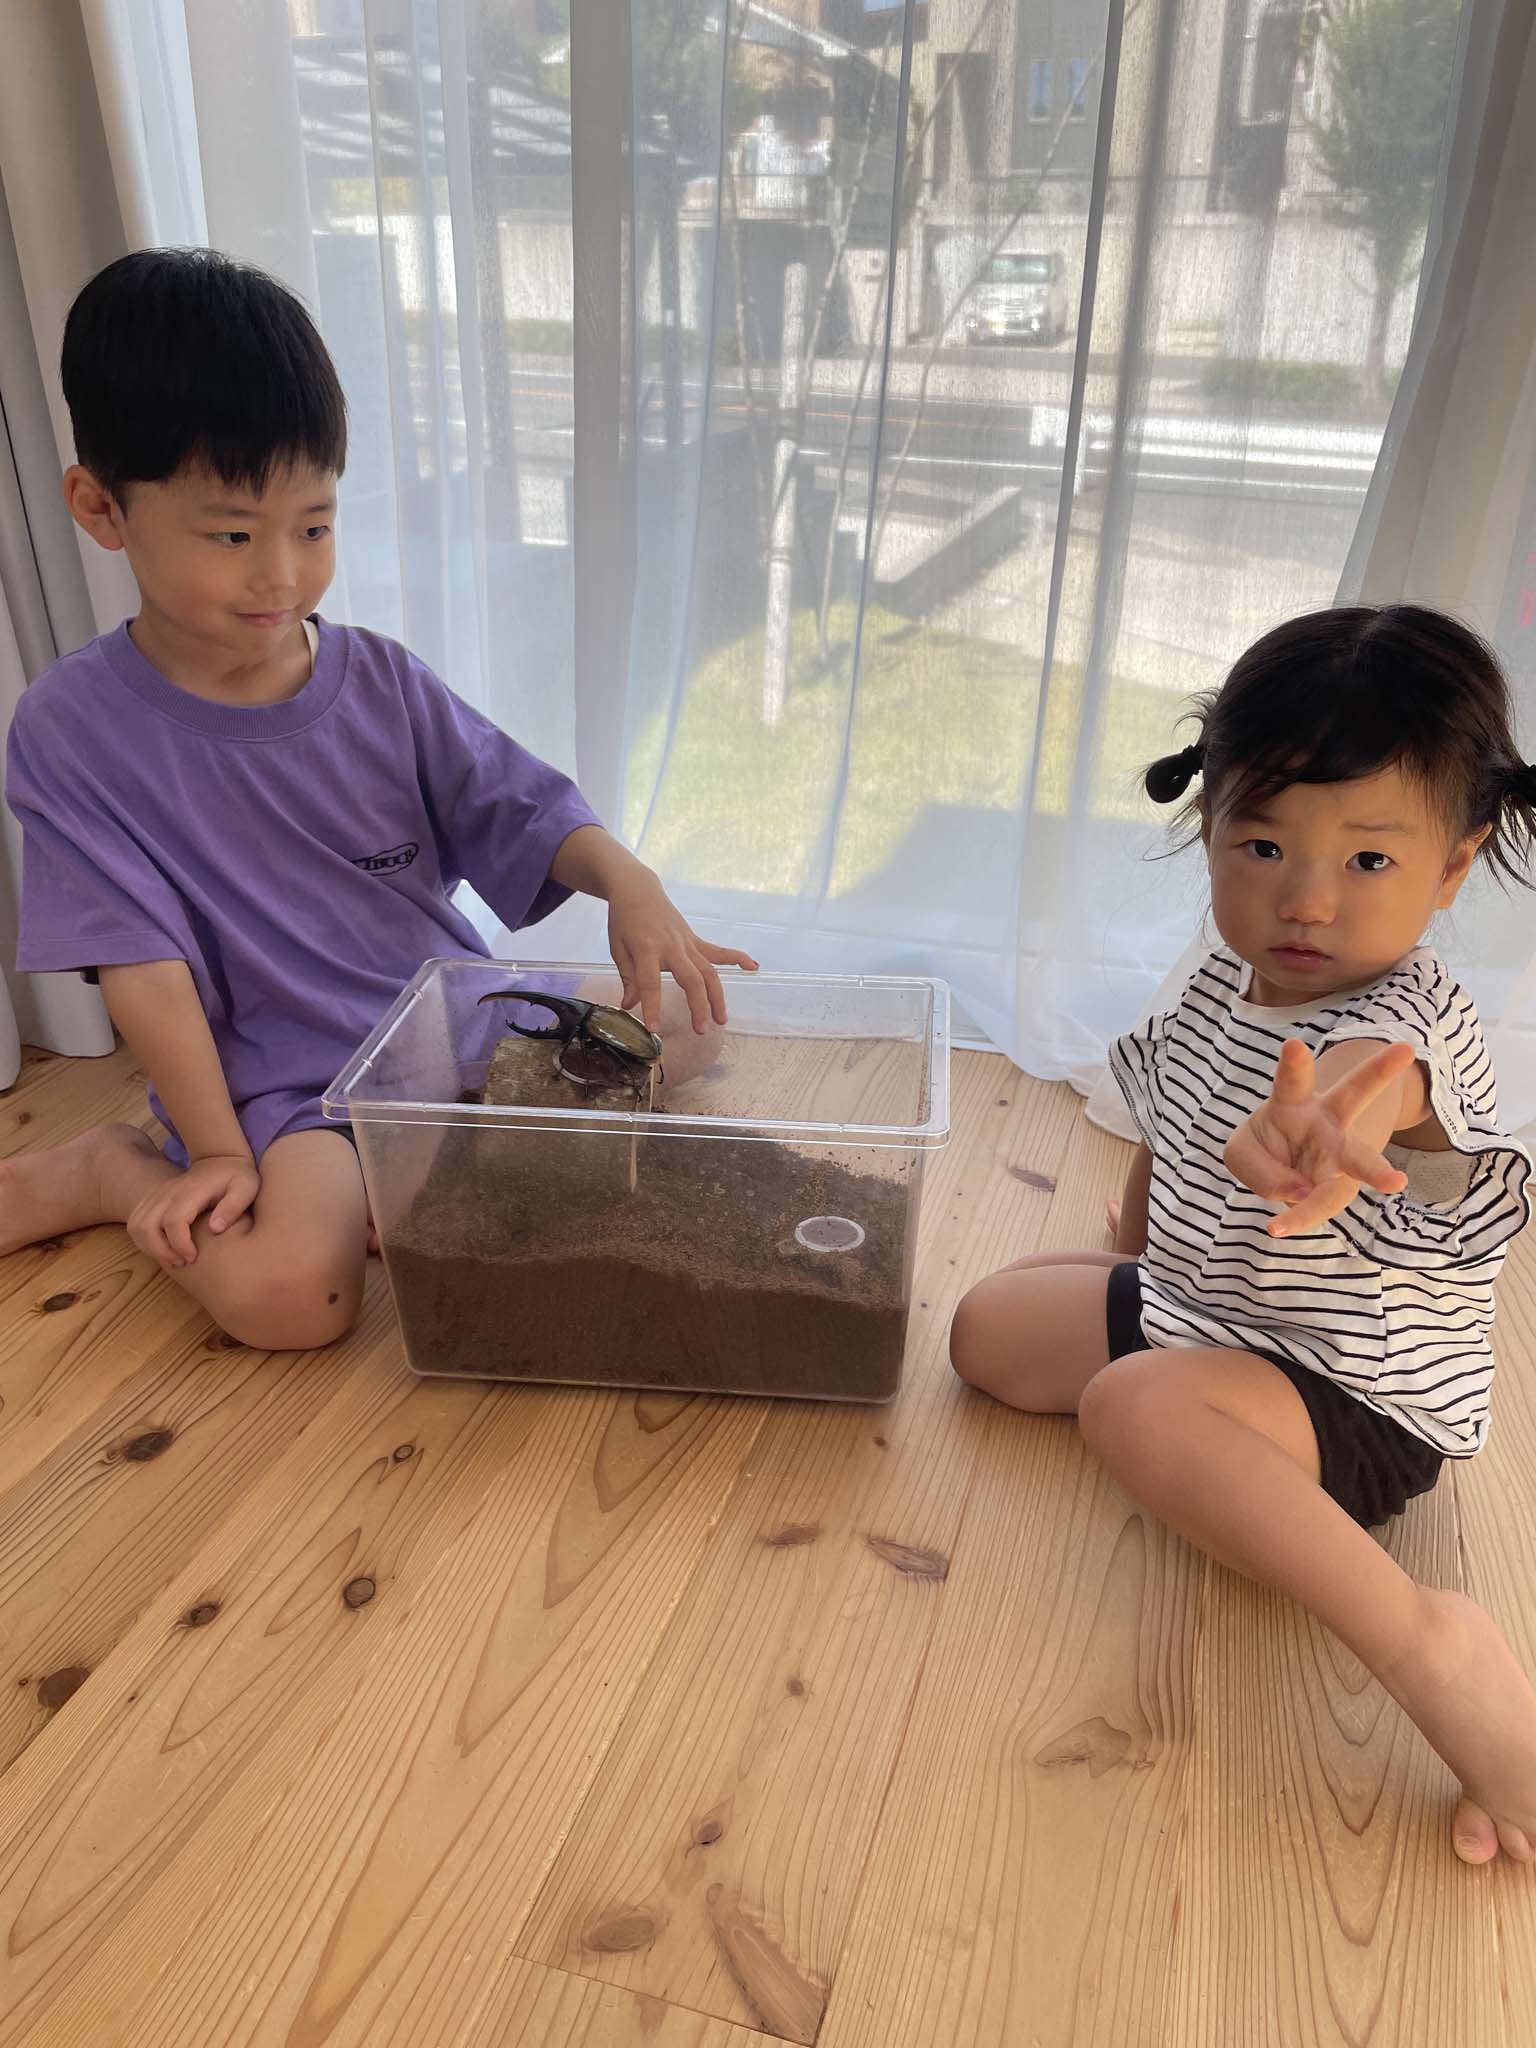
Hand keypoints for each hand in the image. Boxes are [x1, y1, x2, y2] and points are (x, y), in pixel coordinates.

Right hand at [127, 1152, 259, 1269]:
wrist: (220, 1159)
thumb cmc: (237, 1177)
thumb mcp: (247, 1188)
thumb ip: (233, 1207)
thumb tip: (215, 1228)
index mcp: (192, 1191)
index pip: (173, 1221)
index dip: (179, 1244)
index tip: (193, 1257)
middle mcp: (168, 1192)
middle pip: (146, 1226)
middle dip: (160, 1251)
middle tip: (182, 1262)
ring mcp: (157, 1195)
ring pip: (136, 1226)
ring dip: (150, 1247)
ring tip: (174, 1258)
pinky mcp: (153, 1200)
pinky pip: (136, 1223)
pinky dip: (144, 1240)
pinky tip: (165, 1248)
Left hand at [606, 873, 758, 1033]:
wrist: (638, 890)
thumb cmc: (624, 920)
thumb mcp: (618, 949)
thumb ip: (628, 978)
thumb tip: (630, 1005)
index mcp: (647, 949)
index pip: (650, 983)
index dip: (652, 1007)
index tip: (654, 1028)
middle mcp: (672, 946)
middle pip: (691, 979)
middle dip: (698, 1006)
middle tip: (701, 1030)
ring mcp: (687, 943)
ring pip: (709, 971)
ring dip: (717, 996)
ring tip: (721, 1019)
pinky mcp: (696, 940)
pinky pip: (718, 951)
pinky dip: (737, 958)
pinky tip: (754, 968)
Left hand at [1225, 1038, 1414, 1239]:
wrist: (1291, 1174)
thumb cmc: (1266, 1150)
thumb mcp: (1242, 1152)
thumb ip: (1258, 1170)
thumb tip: (1299, 1194)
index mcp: (1294, 1101)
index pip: (1293, 1079)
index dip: (1294, 1062)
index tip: (1293, 1044)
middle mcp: (1326, 1122)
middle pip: (1355, 1094)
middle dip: (1378, 1072)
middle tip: (1406, 1049)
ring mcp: (1340, 1156)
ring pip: (1360, 1157)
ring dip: (1377, 1171)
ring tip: (1395, 1182)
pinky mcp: (1340, 1189)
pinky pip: (1320, 1205)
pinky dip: (1297, 1216)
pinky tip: (1279, 1226)